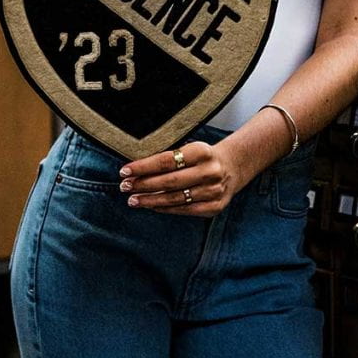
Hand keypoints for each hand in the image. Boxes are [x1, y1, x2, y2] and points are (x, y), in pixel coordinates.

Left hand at [118, 140, 245, 217]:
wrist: (233, 167)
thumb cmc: (203, 156)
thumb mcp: (191, 149)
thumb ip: (170, 158)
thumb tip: (137, 169)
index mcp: (202, 151)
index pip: (166, 161)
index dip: (143, 167)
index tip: (125, 171)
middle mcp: (209, 171)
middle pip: (169, 181)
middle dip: (143, 185)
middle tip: (124, 187)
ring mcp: (213, 191)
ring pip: (175, 198)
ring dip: (150, 200)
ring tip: (133, 200)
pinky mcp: (214, 207)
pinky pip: (184, 209)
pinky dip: (165, 209)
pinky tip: (151, 206)